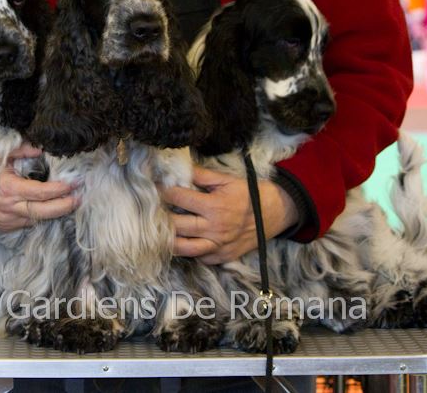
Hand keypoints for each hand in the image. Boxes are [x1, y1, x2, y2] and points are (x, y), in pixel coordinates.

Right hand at [0, 143, 78, 231]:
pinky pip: (24, 223)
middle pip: (44, 211)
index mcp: (9, 188)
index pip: (43, 192)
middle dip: (64, 206)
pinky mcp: (1, 225)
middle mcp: (9, 207)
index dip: (61, 189)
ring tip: (66, 204)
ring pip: (35, 220)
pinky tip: (44, 209)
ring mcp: (5, 219)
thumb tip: (41, 149)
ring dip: (51, 212)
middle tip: (78, 199)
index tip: (74, 183)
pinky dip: (35, 216)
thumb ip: (22, 150)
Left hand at [160, 166, 298, 264]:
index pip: (179, 198)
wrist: (277, 213)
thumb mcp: (227, 180)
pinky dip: (188, 251)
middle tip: (149, 211)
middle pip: (176, 225)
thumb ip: (201, 175)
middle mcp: (215, 229)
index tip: (152, 188)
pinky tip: (181, 242)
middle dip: (160, 217)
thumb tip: (178, 168)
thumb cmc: (251, 194)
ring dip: (168, 240)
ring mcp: (219, 246)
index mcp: (214, 206)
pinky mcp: (223, 257)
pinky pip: (199, 258)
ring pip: (184, 248)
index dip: (162, 191)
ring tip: (158, 232)